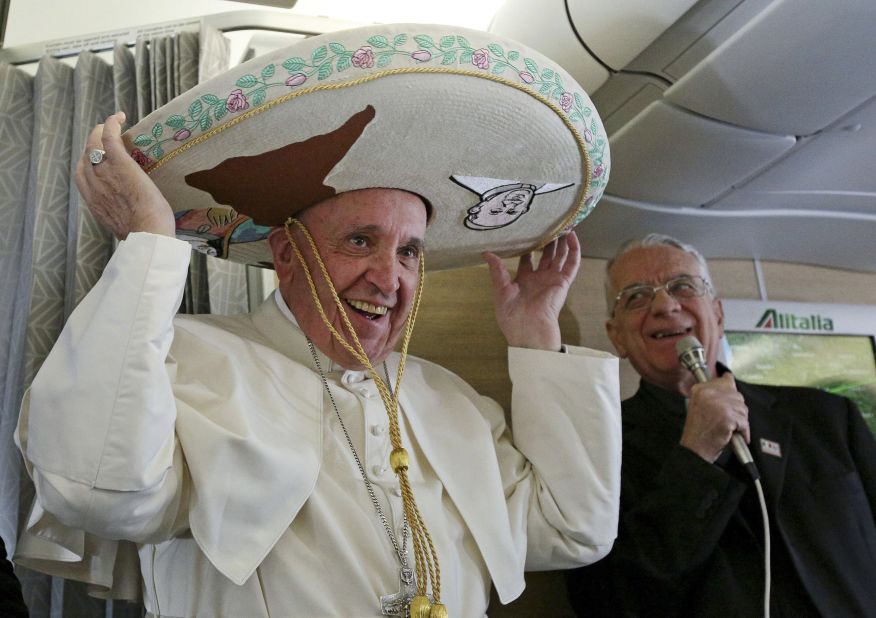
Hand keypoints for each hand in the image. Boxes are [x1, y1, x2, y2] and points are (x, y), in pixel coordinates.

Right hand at [75, 111, 174, 239]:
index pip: (82, 174)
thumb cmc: (142, 235)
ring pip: (95, 144)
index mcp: (93, 200)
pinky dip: (111, 124)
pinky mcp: (120, 163)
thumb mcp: (121, 226)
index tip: (98, 157)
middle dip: (93, 143)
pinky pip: (110, 137)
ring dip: (102, 131)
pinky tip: (119, 117)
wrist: (147, 234)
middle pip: (87, 155)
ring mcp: (104, 171)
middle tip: (105, 135)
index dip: (88, 162)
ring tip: (112, 125)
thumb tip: (130, 214)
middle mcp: (93, 183)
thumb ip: (118, 214)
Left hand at [483, 232, 580, 350]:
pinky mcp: (563, 282)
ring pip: (560, 255)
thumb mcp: (501, 290)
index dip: (527, 246)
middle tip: (547, 224)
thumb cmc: (512, 315)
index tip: (525, 231)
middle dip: (547, 240)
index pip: (527, 259)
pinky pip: (572, 264)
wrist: (528, 329)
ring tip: (563, 224)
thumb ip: (497, 270)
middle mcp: (539, 278)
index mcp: (524, 281)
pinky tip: (572, 235)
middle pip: (546, 255)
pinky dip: (574, 249)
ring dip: (562, 241)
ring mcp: (552, 279)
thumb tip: (486, 253)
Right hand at [680, 373, 749, 462]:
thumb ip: (712, 393)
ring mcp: (718, 404)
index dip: (731, 389)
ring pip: (742, 408)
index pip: (725, 380)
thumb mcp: (699, 405)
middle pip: (737, 395)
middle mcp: (708, 393)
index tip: (731, 389)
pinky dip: (743, 430)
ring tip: (730, 428)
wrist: (694, 449)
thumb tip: (730, 382)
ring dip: (740, 420)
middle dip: (737, 409)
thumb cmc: (698, 431)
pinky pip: (744, 421)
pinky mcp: (727, 417)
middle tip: (729, 419)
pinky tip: (734, 434)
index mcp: (700, 389)